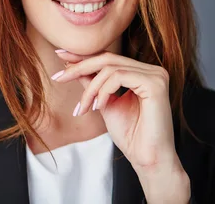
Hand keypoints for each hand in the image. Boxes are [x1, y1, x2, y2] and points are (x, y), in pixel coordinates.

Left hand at [53, 49, 189, 202]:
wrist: (147, 159)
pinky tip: (97, 107)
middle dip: (79, 67)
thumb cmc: (130, 135)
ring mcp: (156, 75)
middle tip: (59, 77)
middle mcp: (152, 70)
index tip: (60, 55)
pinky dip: (103, 91)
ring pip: (110, 69)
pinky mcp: (155, 83)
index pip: (109, 58)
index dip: (83, 56)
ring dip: (90, 89)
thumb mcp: (104, 103)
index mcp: (142, 73)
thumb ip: (92, 84)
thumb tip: (72, 65)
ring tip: (83, 108)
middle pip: (107, 59)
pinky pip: (118, 77)